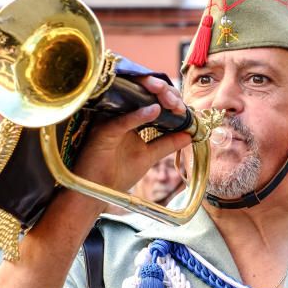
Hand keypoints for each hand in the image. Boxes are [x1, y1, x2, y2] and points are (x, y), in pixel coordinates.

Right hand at [70, 75, 190, 196]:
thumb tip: (190, 135)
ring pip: (134, 101)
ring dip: (156, 98)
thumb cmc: (118, 173)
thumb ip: (167, 144)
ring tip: (174, 102)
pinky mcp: (102, 132)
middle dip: (167, 96)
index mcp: (130, 119)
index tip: (188, 109)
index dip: (172, 101)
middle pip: (146, 94)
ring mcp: (110, 120)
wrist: (97, 192)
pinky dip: (138, 115)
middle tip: (182, 105)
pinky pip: (121, 121)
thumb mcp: (149, 156)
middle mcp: (119, 114)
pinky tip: (155, 110)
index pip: (153, 101)